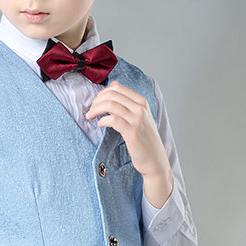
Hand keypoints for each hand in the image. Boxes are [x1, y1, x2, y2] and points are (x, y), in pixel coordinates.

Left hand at [85, 81, 172, 207]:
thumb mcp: (139, 117)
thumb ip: (128, 103)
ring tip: (90, 116)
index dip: (101, 93)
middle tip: (90, 110)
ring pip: (110, 104)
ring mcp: (137, 119)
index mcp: (141, 102)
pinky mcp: (132, 131)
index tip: (95, 102)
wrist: (155, 160)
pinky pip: (112, 119)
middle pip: (112, 94)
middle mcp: (140, 108)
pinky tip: (100, 125)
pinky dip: (102, 120)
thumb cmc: (144, 140)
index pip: (117, 87)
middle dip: (96, 101)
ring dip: (96, 109)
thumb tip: (112, 86)